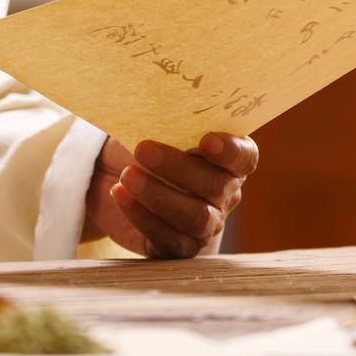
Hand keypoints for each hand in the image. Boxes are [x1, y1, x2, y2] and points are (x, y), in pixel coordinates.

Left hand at [84, 132, 257, 258]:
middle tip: (143, 149)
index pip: (244, 157)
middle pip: (215, 186)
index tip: (206, 140)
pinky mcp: (178, 247)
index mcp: (228, 158)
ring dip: (158, 195)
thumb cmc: (143, 142)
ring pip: (195, 217)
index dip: (230, 151)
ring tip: (127, 175)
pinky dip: (142, 216)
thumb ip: (169, 121)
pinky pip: (168, 239)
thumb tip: (161, 108)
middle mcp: (224, 193)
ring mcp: (205, 224)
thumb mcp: (156, 126)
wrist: (110, 174)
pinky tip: (120, 194)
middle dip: (178, 168)